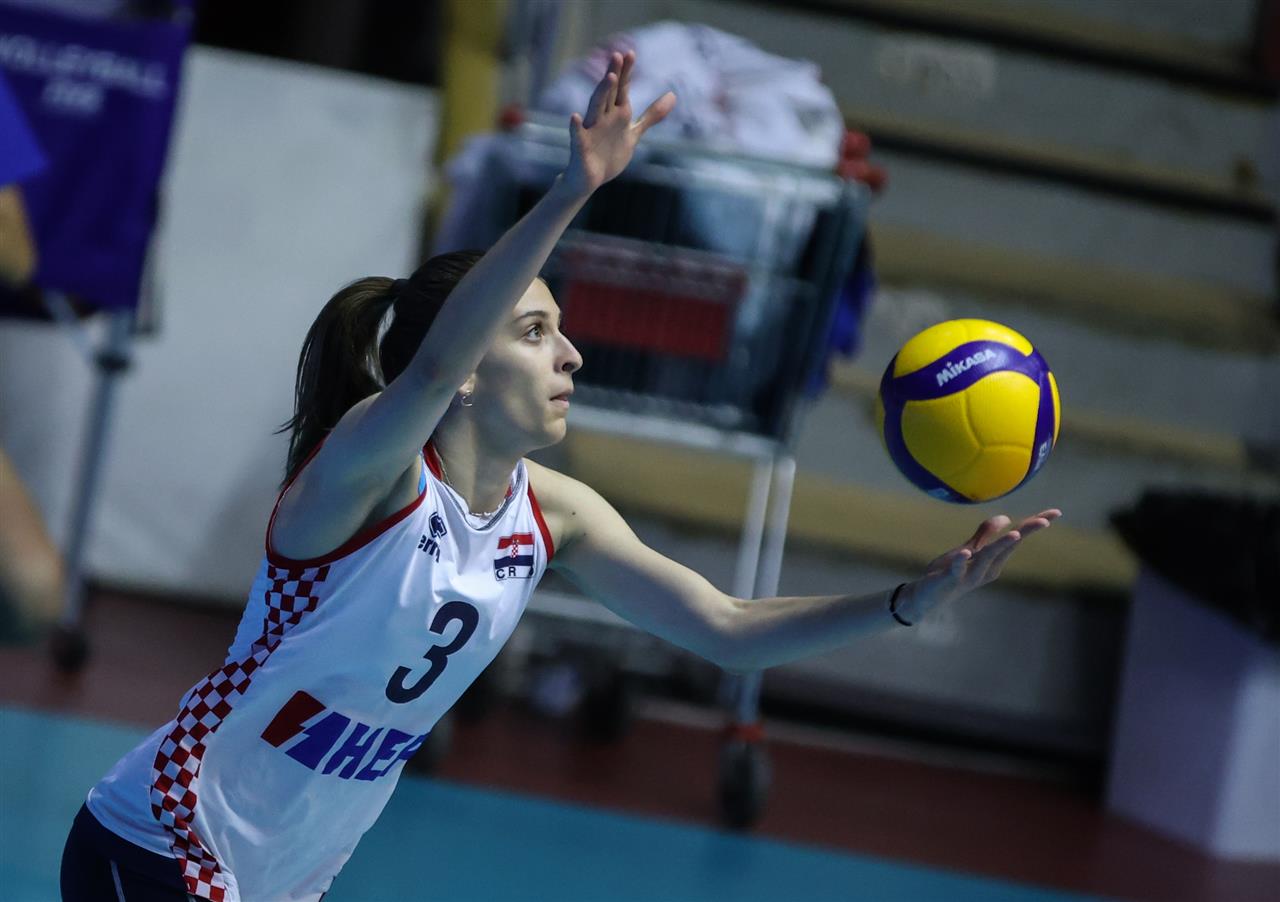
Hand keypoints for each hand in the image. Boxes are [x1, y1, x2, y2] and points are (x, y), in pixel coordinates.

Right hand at [561, 50, 675, 197]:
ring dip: (601, 93)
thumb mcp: (633, 133)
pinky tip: (574, 117)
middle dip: (614, 75)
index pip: (621, 89)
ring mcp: (590, 131)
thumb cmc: (609, 154)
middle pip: (608, 93)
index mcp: (616, 114)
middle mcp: (602, 118)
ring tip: (609, 77)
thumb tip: (673, 95)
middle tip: (618, 55)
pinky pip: (577, 135)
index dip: (626, 72)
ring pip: (595, 108)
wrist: (589, 180)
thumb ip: (651, 115)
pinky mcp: (581, 147)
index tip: (630, 53)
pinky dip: (575, 127)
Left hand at [898, 509, 1062, 621]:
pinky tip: (966, 551)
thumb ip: (985, 534)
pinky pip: (956, 569)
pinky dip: (961, 561)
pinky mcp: (949, 579)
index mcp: (993, 560)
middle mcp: (986, 568)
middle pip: (1008, 547)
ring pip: (987, 558)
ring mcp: (969, 574)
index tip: (1056, 512)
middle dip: (1025, 532)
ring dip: (1000, 547)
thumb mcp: (969, 549)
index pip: (1016, 538)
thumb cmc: (950, 572)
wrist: (926, 597)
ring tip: (1014, 534)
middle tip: (1045, 521)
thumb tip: (1006, 517)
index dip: (1034, 524)